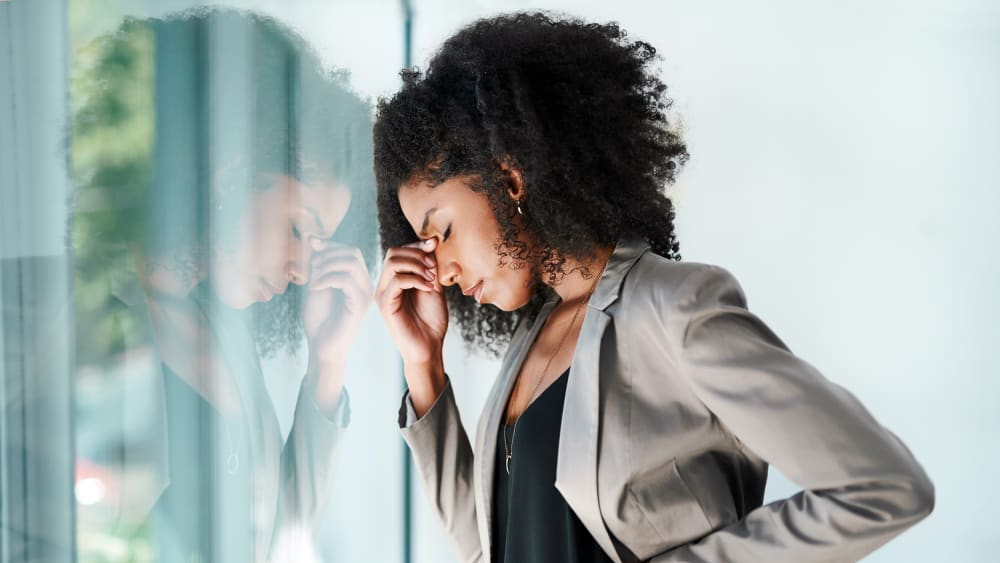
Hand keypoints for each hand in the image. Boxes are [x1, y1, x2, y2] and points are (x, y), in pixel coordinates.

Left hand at [303, 240, 372, 382]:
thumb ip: (317, 263)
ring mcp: (364, 294)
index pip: (350, 250)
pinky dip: (327, 279)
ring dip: (326, 266)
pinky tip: (316, 288)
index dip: (330, 245)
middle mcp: (364, 284)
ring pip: (351, 263)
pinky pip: (346, 280)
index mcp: (357, 279)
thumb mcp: (315, 283)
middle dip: (329, 254)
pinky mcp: (358, 305)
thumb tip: (313, 238)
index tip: (312, 247)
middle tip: (312, 270)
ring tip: (313, 281)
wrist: (322, 345)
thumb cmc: (319, 318)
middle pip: (353, 253)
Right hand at [375, 238, 447, 384]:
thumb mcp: (435, 286)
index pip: (400, 250)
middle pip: (393, 253)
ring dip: (416, 266)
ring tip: (431, 279)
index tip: (435, 246)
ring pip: (392, 263)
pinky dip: (415, 280)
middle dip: (416, 254)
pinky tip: (428, 288)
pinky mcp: (386, 305)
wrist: (429, 347)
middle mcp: (386, 284)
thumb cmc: (432, 320)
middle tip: (433, 268)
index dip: (417, 245)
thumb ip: (432, 266)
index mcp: (396, 279)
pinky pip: (396, 281)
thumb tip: (433, 240)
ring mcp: (383, 294)